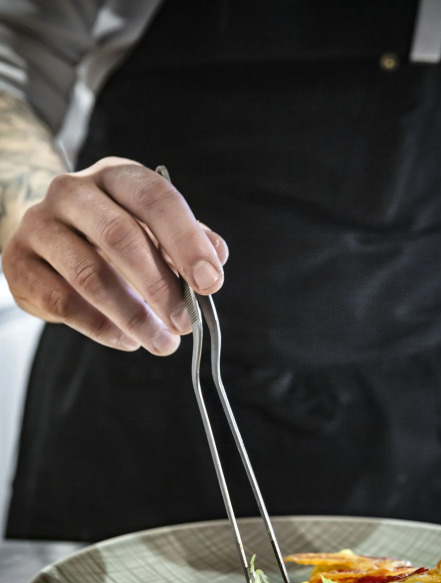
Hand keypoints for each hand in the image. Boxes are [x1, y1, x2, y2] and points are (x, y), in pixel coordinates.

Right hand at [1, 157, 227, 353]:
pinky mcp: (19, 262)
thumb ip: (186, 240)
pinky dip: (100, 327)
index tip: (210, 282)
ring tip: (162, 342)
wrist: (46, 236)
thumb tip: (216, 258)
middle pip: (120, 236)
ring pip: (89, 274)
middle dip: (161, 286)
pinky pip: (62, 302)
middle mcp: (72, 192)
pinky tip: (126, 340)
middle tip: (186, 322)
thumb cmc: (110, 233)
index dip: (186, 242)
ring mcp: (40, 226)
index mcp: (115, 176)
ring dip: (133, 316)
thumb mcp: (152, 227)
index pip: (155, 199)